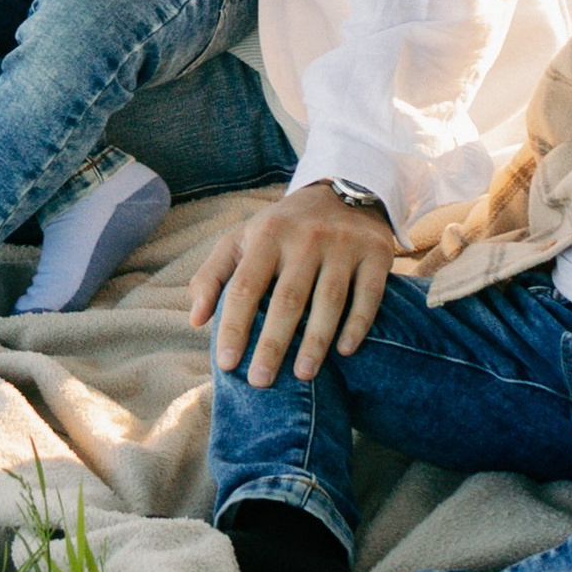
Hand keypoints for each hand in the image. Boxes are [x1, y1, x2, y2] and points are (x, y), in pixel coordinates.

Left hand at [191, 184, 397, 385]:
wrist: (342, 189)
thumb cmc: (282, 229)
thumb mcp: (242, 239)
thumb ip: (212, 274)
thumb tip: (196, 319)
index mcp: (268, 234)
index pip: (246, 285)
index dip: (235, 326)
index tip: (227, 364)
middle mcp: (306, 237)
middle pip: (288, 298)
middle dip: (273, 344)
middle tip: (260, 381)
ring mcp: (343, 244)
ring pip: (329, 299)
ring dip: (315, 341)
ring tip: (302, 375)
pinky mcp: (375, 253)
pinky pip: (368, 294)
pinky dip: (357, 324)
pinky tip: (345, 351)